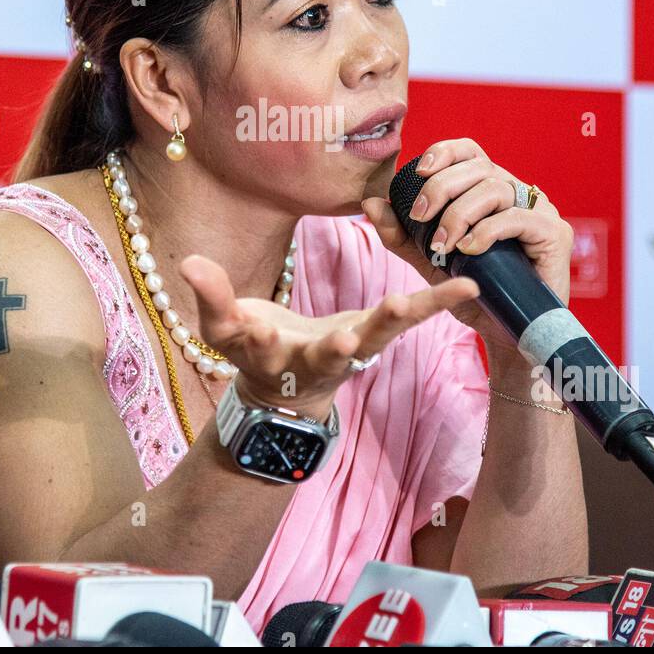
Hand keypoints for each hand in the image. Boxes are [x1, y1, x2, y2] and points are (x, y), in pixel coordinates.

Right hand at [177, 252, 479, 416]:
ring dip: (391, 321)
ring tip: (404, 302)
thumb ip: (211, 296)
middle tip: (344, 340)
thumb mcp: (225, 328)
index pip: (251, 343)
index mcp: (266, 356)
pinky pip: (409, 318)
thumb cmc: (253, 351)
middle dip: (333, 347)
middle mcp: (311, 361)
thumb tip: (186, 262)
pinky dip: (436, 302)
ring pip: (373, 338)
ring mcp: (348, 351)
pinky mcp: (375, 334)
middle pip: (323, 355)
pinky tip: (467, 285)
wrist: (289, 391)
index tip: (246, 320)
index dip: (245, 329)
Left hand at [360, 137, 574, 356]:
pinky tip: (468, 250)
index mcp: (489, 189)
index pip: (468, 152)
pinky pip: (518, 218)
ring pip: (496, 188)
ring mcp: (539, 211)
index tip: (417, 172)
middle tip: (419, 218)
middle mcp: (516, 193)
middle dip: (441, 188)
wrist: (506, 334)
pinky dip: (487, 231)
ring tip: (443, 244)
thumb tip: (370, 202)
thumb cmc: (474, 294)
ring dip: (460, 213)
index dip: (443, 153)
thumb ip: (401, 234)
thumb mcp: (429, 262)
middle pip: (478, 166)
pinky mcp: (554, 233)